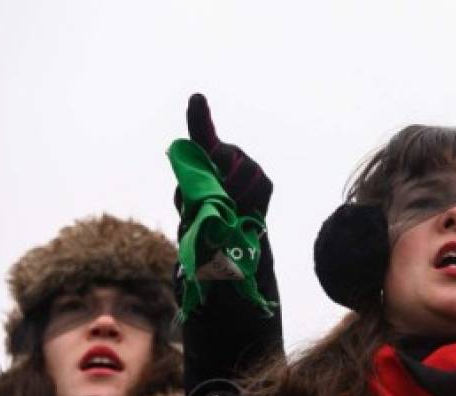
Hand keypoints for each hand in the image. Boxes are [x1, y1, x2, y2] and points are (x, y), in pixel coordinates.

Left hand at [181, 93, 271, 216]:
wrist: (231, 237)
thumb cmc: (206, 217)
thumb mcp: (190, 206)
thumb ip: (194, 194)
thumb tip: (211, 191)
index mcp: (205, 155)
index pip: (201, 131)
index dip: (199, 115)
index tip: (197, 98)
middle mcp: (229, 154)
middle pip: (226, 155)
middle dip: (221, 176)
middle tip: (219, 198)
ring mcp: (250, 166)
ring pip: (245, 172)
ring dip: (236, 193)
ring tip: (230, 210)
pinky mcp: (265, 183)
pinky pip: (259, 188)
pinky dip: (250, 202)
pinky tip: (244, 212)